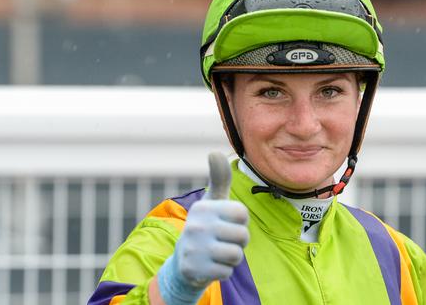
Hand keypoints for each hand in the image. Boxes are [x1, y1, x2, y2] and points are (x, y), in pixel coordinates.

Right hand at [156, 154, 248, 304]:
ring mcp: (194, 248)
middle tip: (223, 241)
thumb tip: (214, 151)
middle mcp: (196, 225)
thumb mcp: (212, 202)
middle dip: (238, 242)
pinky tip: (211, 265)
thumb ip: (219, 178)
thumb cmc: (206, 226)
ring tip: (218, 253)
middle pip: (242, 236)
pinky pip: (227, 272)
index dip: (240, 222)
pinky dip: (223, 271)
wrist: (183, 262)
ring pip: (236, 255)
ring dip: (232, 257)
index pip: (242, 213)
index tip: (227, 223)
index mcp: (204, 207)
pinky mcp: (194, 269)